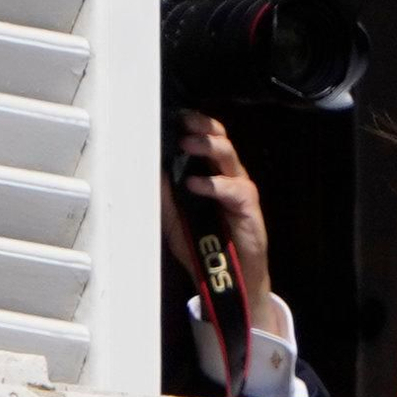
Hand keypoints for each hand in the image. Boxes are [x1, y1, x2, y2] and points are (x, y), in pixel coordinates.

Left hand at [160, 111, 284, 336]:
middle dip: (203, 127)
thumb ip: (164, 196)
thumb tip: (147, 170)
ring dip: (209, 147)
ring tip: (187, 143)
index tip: (176, 115)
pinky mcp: (249, 210)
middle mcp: (229, 179)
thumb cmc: (205, 247)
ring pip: (230, 159)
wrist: (230, 281)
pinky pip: (235, 191)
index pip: (208, 142)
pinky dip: (215, 185)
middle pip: (222, 141)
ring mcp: (241, 193)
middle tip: (184, 120)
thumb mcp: (175, 219)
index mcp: (213, 177)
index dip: (194, 126)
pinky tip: (197, 183)